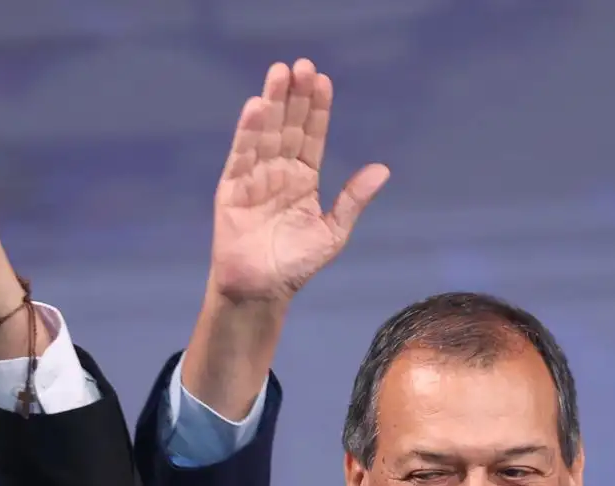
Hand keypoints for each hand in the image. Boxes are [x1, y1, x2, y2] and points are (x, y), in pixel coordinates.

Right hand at [207, 59, 389, 303]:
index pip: (312, 136)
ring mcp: (254, 178)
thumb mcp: (332, 232)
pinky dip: (248, 131)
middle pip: (288, 126)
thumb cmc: (295, 265)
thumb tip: (383, 169)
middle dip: (295, 96)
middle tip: (302, 65)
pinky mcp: (231, 189)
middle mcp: (278, 171)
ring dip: (272, 103)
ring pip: (265, 133)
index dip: (317, 109)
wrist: (261, 291)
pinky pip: (240, 155)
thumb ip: (353, 199)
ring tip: (280, 73)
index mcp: (303, 178)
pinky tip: (256, 107)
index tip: (323, 80)